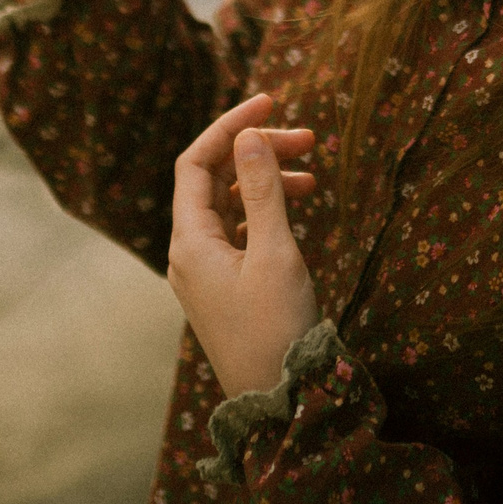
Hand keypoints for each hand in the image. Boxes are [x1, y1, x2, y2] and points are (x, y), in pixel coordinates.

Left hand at [169, 91, 321, 397]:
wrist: (279, 402)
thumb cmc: (276, 328)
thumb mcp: (275, 252)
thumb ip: (262, 190)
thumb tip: (249, 135)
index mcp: (189, 241)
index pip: (196, 162)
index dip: (230, 126)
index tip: (271, 101)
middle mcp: (189, 252)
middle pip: (214, 180)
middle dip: (257, 152)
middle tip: (309, 139)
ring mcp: (206, 272)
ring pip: (230, 206)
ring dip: (266, 181)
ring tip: (313, 175)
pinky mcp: (225, 287)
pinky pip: (239, 232)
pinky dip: (266, 211)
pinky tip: (297, 208)